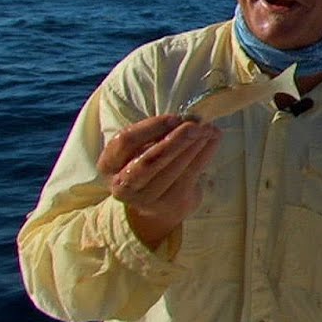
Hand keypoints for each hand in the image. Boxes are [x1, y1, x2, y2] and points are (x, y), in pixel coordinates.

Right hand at [97, 115, 221, 246]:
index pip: (125, 142)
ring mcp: (146, 198)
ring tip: (208, 129)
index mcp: (108, 165)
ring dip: (194, 146)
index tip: (174, 118)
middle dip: (175, 141)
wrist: (157, 203)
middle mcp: (122, 185)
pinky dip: (205, 154)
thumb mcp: (140, 148)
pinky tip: (213, 139)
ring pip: (173, 169)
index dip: (150, 128)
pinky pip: (191, 174)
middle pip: (149, 160)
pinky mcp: (171, 204)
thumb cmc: (147, 165)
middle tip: (195, 125)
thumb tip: (186, 117)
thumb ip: (155, 134)